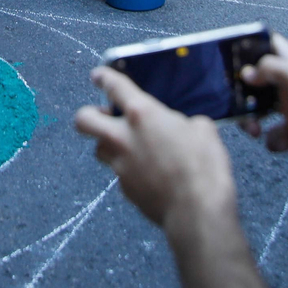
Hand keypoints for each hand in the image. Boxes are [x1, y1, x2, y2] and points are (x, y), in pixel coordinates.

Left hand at [74, 66, 237, 228]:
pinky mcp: (125, 188)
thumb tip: (182, 129)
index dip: (104, 78)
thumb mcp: (203, 130)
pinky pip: (119, 172)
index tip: (98, 76)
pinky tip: (148, 172)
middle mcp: (124, 137)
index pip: (115, 87)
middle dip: (88, 114)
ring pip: (98, 148)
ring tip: (127, 144)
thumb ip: (184, 123)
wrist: (197, 211)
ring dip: (108, 143)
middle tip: (104, 115)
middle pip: (84, 120)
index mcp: (143, 114)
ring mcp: (120, 165)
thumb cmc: (204, 167)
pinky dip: (129, 169)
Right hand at [239, 34, 287, 169]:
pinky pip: (275, 132)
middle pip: (257, 79)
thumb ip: (272, 68)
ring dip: (252, 119)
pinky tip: (284, 142)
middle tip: (236, 104)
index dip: (248, 48)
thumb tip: (249, 72)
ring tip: (254, 130)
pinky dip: (274, 139)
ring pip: (261, 107)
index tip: (229, 60)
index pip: (268, 44)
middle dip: (243, 92)